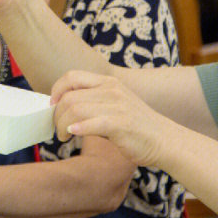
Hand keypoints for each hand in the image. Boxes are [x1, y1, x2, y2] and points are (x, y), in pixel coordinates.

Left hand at [50, 70, 166, 166]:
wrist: (165, 140)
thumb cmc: (136, 126)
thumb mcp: (115, 104)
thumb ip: (93, 101)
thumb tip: (62, 107)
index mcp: (109, 82)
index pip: (71, 77)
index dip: (56, 91)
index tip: (52, 106)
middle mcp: (112, 90)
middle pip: (70, 96)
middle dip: (56, 114)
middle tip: (57, 128)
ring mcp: (118, 106)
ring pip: (76, 109)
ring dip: (62, 124)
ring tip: (63, 136)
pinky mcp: (122, 124)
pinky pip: (92, 123)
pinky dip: (78, 128)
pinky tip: (73, 134)